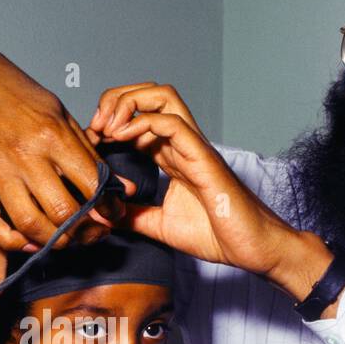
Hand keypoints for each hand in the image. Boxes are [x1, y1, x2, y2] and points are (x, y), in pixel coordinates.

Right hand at [0, 53, 122, 253]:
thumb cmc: (22, 99)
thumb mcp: (63, 117)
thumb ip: (92, 156)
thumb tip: (123, 189)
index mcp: (51, 135)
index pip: (90, 184)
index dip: (109, 207)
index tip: (115, 214)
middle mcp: (23, 155)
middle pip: (62, 211)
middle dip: (87, 231)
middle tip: (96, 232)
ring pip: (30, 224)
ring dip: (55, 241)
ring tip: (70, 238)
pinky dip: (13, 241)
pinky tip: (33, 241)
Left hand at [94, 89, 290, 277]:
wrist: (253, 249)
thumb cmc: (218, 235)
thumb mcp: (160, 226)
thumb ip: (134, 216)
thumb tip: (105, 214)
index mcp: (173, 156)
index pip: (140, 118)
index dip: (111, 120)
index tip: (92, 141)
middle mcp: (183, 144)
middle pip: (150, 94)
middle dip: (116, 99)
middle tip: (95, 126)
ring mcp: (194, 147)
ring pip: (163, 97)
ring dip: (128, 103)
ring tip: (107, 127)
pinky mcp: (203, 157)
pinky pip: (173, 123)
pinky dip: (142, 123)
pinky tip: (123, 139)